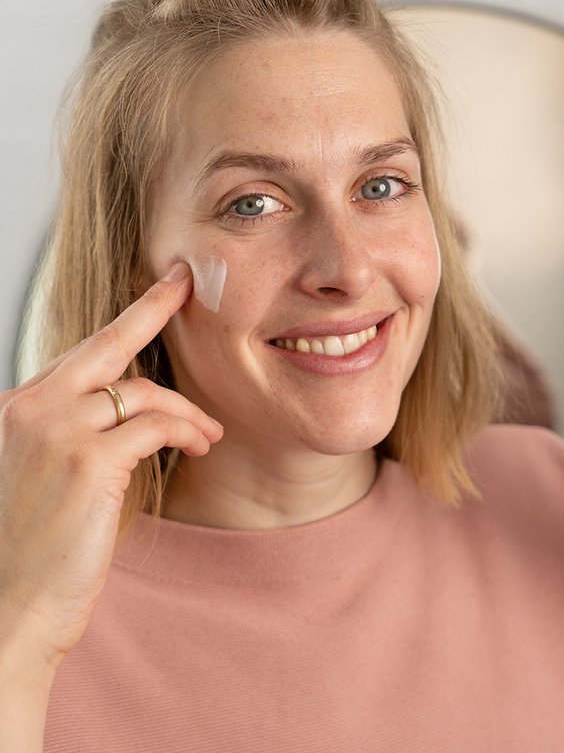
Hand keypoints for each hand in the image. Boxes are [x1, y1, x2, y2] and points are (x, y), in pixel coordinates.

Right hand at [0, 262, 222, 671]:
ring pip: (144, 393)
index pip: (82, 351)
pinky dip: (186, 431)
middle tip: (186, 286)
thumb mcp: (47, 474)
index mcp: (18, 409)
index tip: (162, 286)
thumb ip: (80, 431)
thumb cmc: (33, 549)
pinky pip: (157, 425)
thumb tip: (137, 408)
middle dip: (152, 308)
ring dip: (186, 412)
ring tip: (208, 434)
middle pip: (107, 344)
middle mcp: (30, 408)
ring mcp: (56, 431)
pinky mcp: (87, 461)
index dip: (127, 317)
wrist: (7, 612)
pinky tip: (199, 446)